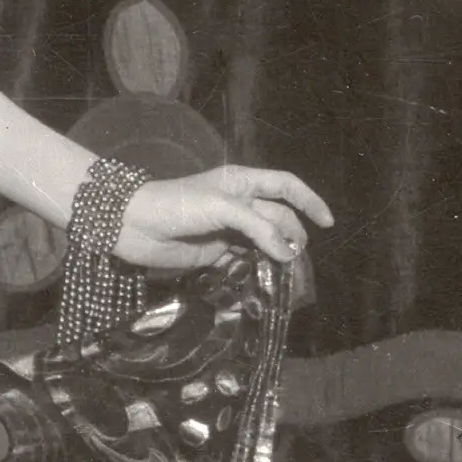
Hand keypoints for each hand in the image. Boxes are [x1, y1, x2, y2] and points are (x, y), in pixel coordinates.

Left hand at [118, 164, 331, 270]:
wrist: (133, 226)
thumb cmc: (177, 205)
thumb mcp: (223, 208)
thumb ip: (258, 227)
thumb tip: (289, 252)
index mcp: (242, 181)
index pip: (286, 186)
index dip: (309, 201)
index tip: (327, 223)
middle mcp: (239, 203)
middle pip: (279, 217)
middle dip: (292, 235)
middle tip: (297, 258)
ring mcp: (228, 228)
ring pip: (264, 241)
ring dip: (277, 254)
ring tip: (287, 272)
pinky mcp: (215, 251)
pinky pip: (245, 259)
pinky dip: (257, 268)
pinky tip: (265, 279)